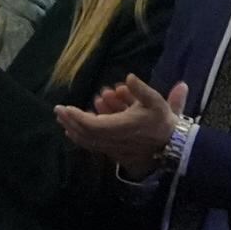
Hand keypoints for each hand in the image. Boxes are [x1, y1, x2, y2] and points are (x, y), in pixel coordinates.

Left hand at [52, 74, 186, 166]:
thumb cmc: (163, 122)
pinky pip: (93, 146)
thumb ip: (141, 89)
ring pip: (88, 141)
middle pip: (86, 134)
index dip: (78, 117)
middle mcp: (115, 140)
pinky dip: (81, 138)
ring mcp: (114, 147)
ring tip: (63, 119)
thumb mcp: (156, 102)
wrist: (172, 146)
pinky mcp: (114, 152)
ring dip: (73, 129)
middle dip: (70, 121)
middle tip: (57, 110)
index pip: (93, 124)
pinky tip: (73, 132)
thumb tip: (129, 77)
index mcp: (122, 127)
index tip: (65, 108)